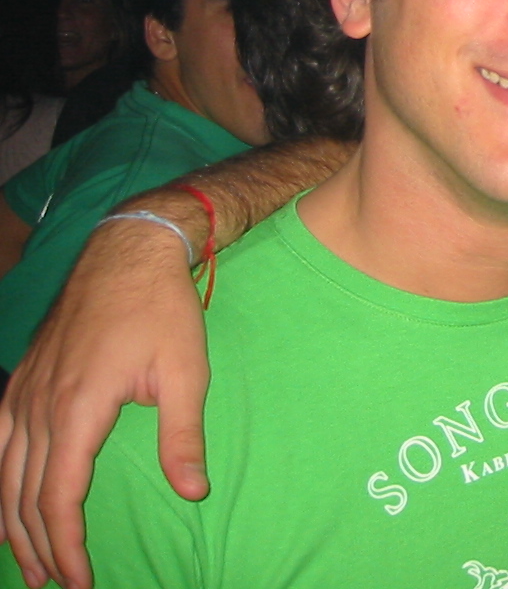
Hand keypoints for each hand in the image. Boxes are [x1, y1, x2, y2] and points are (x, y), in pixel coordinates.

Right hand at [0, 221, 209, 588]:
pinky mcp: (23, 380)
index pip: (58, 498)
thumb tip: (192, 491)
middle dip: (37, 548)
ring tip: (30, 564)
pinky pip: (0, 445)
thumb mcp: (185, 371)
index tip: (80, 582)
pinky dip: (2, 484)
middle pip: (24, 497)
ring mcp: (23, 392)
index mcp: (76, 410)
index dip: (67, 546)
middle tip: (55, 586)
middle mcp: (38, 407)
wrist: (128, 250)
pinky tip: (9, 503)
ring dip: (14, 524)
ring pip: (5, 475)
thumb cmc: (161, 309)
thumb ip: (182, 435)